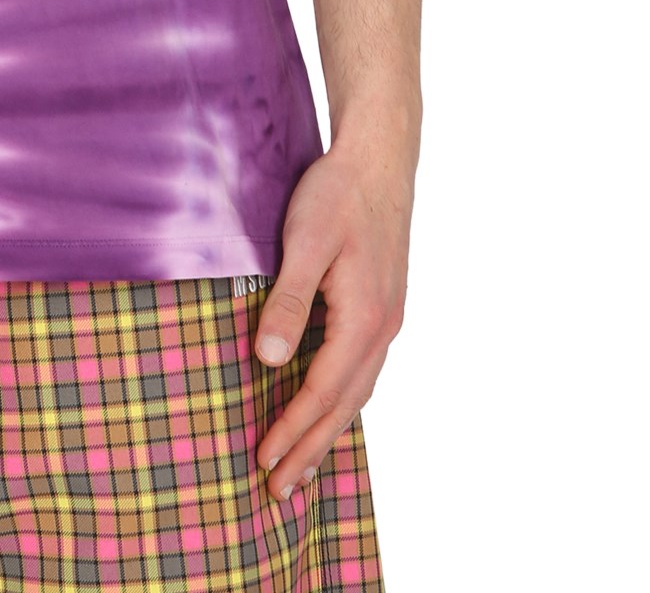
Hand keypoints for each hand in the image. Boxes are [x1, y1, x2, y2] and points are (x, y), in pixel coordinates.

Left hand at [252, 126, 412, 499]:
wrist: (378, 158)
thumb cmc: (337, 193)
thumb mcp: (304, 242)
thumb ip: (289, 301)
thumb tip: (270, 360)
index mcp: (363, 318)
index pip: (321, 391)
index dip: (291, 429)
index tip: (262, 461)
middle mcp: (382, 328)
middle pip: (344, 406)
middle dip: (311, 449)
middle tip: (279, 491)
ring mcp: (386, 318)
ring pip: (357, 392)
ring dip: (327, 430)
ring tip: (300, 464)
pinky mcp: (382, 306)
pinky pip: (361, 370)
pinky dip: (342, 400)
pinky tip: (327, 406)